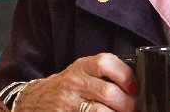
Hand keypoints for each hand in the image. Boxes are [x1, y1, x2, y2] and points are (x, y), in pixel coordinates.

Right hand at [15, 53, 135, 111]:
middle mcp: (74, 82)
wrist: (35, 100)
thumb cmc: (66, 87)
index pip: (106, 63)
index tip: (134, 88)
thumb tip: (135, 86)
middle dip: (127, 105)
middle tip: (133, 109)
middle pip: (108, 92)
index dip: (125, 75)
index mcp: (82, 66)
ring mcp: (68, 102)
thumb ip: (104, 74)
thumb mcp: (81, 72)